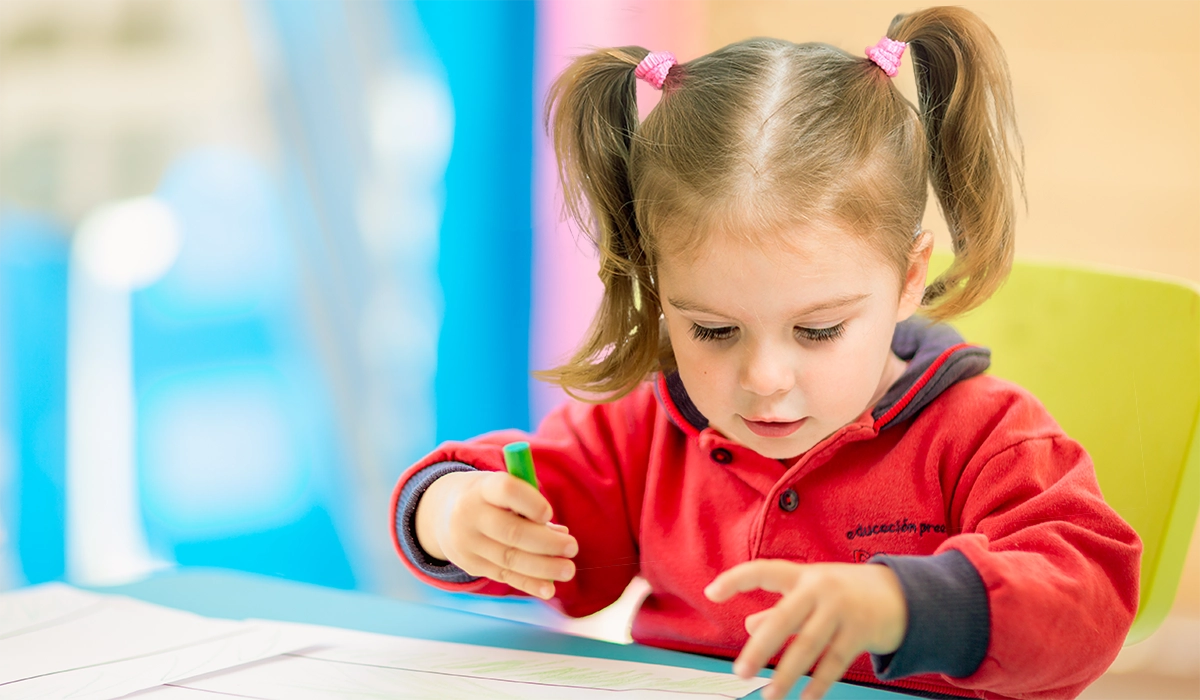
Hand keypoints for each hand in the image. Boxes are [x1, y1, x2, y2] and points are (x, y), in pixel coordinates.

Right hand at [415, 471, 577, 599]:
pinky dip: (528, 583)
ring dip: (543, 567)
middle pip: (512, 532)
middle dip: (546, 543)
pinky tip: (548, 589)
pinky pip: (504, 575)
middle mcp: (470, 515)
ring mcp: (468, 543)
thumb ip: (531, 507)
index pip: (507, 490)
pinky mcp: (471, 564)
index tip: (549, 513)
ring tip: (568, 570)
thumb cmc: (489, 497)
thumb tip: (561, 534)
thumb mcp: (503, 490)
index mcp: (483, 488)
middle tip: (572, 548)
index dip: (531, 503)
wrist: (442, 512)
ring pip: (510, 559)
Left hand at [705, 560, 906, 699]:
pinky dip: (818, 684)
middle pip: (784, 619)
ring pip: (808, 646)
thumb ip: (780, 609)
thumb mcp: (812, 591)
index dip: (736, 579)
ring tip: (769, 695)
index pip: (763, 571)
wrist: (903, 593)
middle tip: (741, 671)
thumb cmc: (846, 592)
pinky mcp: (861, 632)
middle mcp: (820, 589)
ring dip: (787, 674)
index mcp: (803, 575)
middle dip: (760, 648)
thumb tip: (750, 627)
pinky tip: (805, 699)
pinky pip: (835, 663)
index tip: (711, 593)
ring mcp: (842, 610)